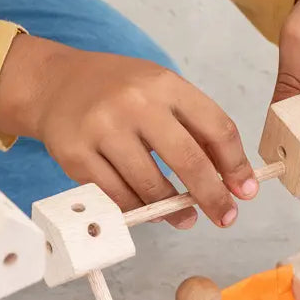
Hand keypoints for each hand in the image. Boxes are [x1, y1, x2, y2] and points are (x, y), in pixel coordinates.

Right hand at [0, 35, 257, 227]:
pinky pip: (116, 196)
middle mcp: (134, 103)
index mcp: (164, 83)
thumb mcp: (157, 89)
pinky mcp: (75, 155)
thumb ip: (192, 124)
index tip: (245, 190)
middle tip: (225, 216)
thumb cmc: (116, 90)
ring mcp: (102, 129)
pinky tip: (143, 207)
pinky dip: (135, 207)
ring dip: (172, 209)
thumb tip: (229, 176)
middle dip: (213, 196)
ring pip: (150, 186)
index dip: (235, 164)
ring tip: (182, 216)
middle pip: (188, 160)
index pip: (215, 127)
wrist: (53, 84)